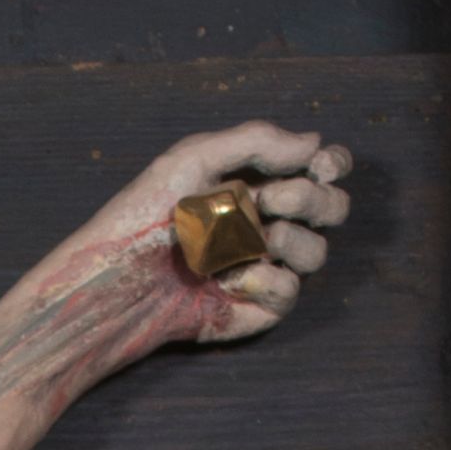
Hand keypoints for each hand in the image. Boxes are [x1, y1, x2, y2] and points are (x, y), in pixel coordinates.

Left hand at [67, 119, 352, 354]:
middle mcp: (270, 224)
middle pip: (333, 208)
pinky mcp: (259, 307)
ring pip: (317, 252)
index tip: (320, 165)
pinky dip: (260, 280)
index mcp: (260, 184)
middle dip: (313, 199)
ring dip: (289, 238)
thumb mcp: (194, 159)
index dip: (334, 164)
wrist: (116, 280)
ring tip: (247, 239)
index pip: (322, 169)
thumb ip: (256, 142)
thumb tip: (314, 142)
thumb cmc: (146, 215)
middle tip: (271, 199)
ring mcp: (268, 267)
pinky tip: (223, 280)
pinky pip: (290, 290)